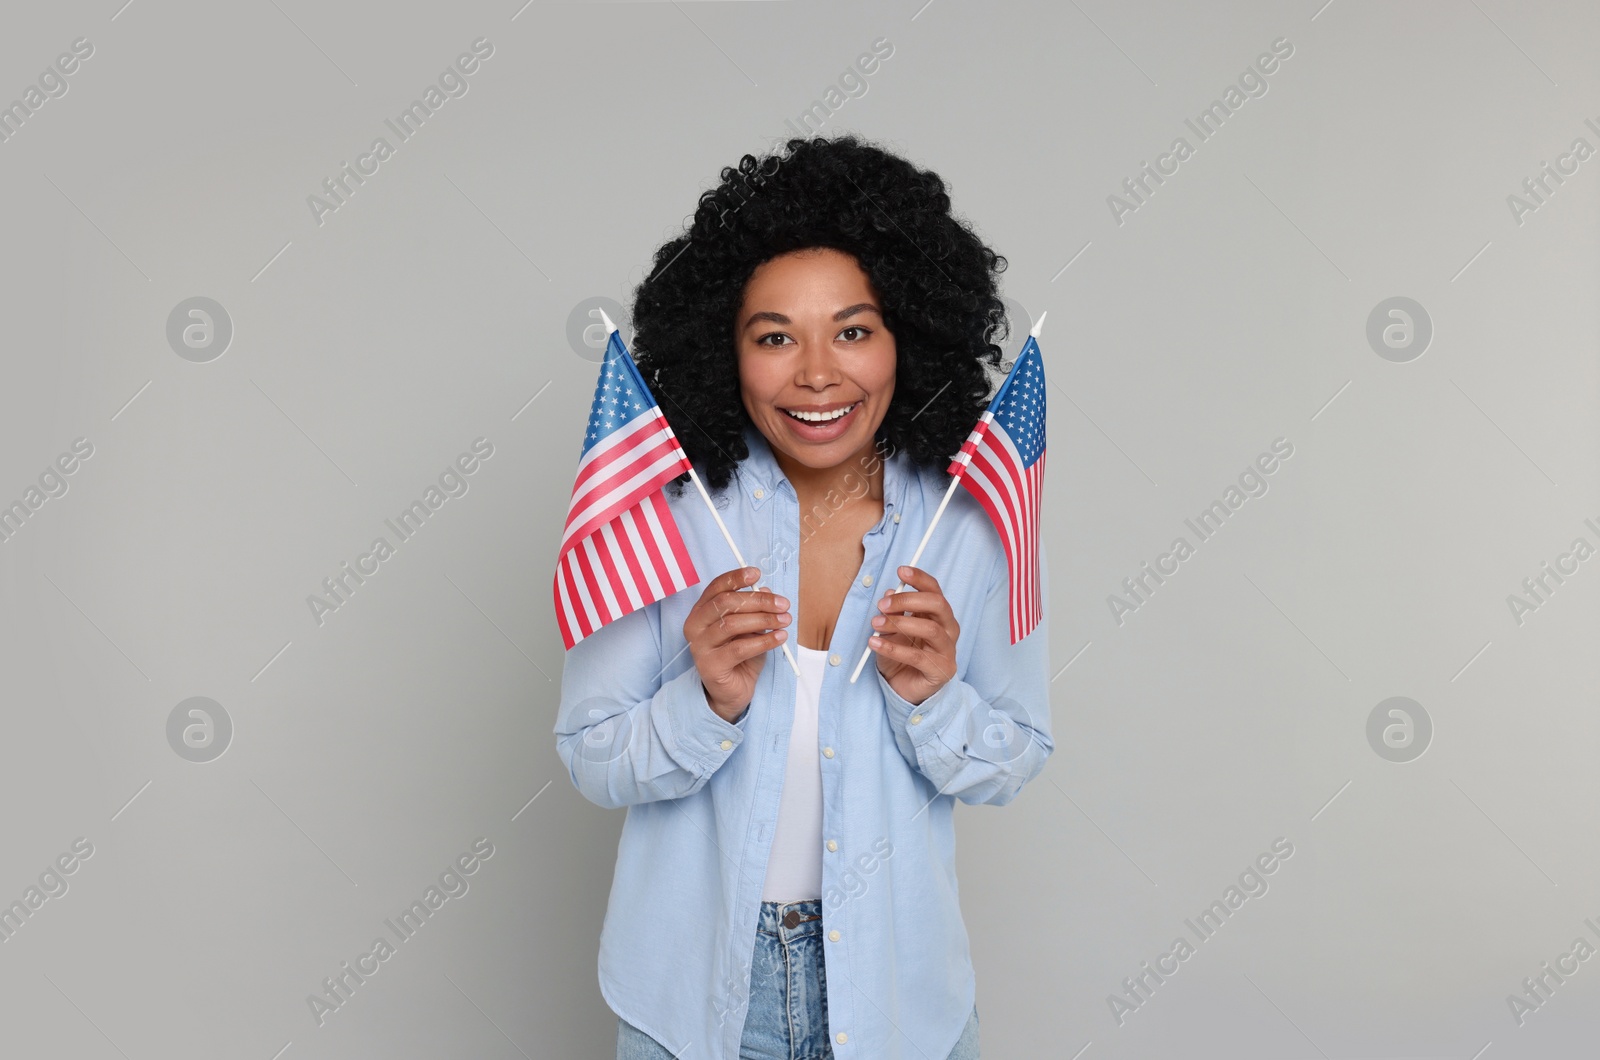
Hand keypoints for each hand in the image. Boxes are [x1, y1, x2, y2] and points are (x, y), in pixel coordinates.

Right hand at [684, 566, 790, 721]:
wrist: (732, 691)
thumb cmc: (740, 656)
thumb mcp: (750, 628)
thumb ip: (754, 608)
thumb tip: (765, 589)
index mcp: (701, 611)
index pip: (716, 587)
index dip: (736, 578)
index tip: (757, 573)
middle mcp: (695, 626)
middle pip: (725, 603)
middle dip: (758, 601)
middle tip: (783, 604)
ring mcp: (700, 646)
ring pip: (732, 624)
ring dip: (764, 620)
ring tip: (785, 620)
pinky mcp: (710, 666)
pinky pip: (740, 648)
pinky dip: (764, 641)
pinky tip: (780, 637)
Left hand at [870, 565, 958, 705]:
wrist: (904, 688)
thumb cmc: (901, 655)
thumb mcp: (891, 630)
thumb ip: (892, 612)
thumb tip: (888, 593)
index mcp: (938, 616)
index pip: (935, 591)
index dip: (920, 579)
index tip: (901, 571)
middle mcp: (948, 630)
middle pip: (938, 605)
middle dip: (908, 600)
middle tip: (882, 604)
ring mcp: (947, 651)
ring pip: (930, 629)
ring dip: (900, 624)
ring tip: (875, 625)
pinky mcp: (941, 671)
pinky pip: (917, 657)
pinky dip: (893, 648)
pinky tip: (874, 644)